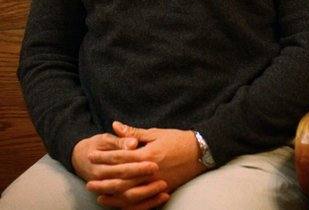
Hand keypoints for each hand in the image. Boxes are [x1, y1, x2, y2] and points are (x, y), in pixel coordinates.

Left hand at [85, 122, 205, 208]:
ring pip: (129, 193)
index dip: (104, 157)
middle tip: (88, 181)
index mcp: (148, 154)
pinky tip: (117, 203)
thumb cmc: (178, 140)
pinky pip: (141, 201)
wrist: (201, 152)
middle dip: (103, 179)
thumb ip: (133, 132)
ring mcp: (156, 182)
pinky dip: (128, 204)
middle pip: (121, 179)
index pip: (120, 157)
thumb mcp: (155, 133)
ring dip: (112, 194)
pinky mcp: (162, 189)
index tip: (91, 156)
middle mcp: (150, 171)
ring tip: (98, 193)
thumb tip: (115, 126)